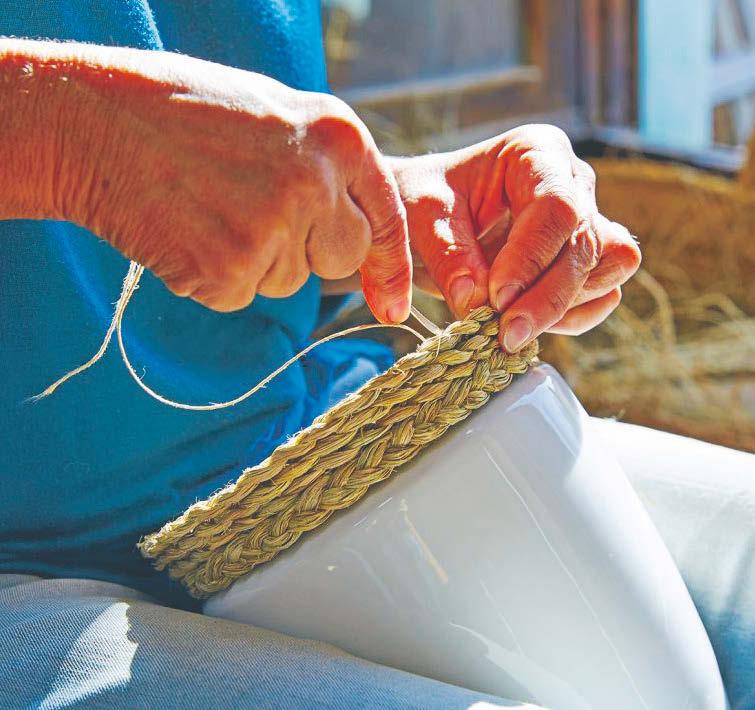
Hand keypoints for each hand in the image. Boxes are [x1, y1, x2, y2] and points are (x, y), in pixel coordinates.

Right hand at [0, 40, 411, 321]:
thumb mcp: (278, 116)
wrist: (97, 121)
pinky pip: (240, 295)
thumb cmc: (187, 114)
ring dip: (255, 262)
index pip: (386, 218)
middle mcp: (316, 183)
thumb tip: (355, 225)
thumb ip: (327, 167)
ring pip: (289, 281)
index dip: (390, 266)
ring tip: (210, 209)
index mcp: (338, 137)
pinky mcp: (230, 270)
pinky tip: (188, 233)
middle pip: (342, 259)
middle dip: (310, 254)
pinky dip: (215, 277)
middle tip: (256, 217)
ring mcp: (274, 229)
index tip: (391, 307)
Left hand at [388, 125, 639, 349]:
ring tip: (510, 328)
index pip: (556, 207)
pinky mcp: (590, 259)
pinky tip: (528, 327)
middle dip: (546, 297)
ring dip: (563, 307)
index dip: (530, 258)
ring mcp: (588, 220)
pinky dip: (572, 318)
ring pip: (609, 266)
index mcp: (536, 153)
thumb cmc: (426, 203)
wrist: (430, 219)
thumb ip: (447, 254)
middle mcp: (572, 182)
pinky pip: (604, 293)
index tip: (494, 298)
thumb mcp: (421, 218)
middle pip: (585, 243)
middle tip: (505, 334)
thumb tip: (475, 302)